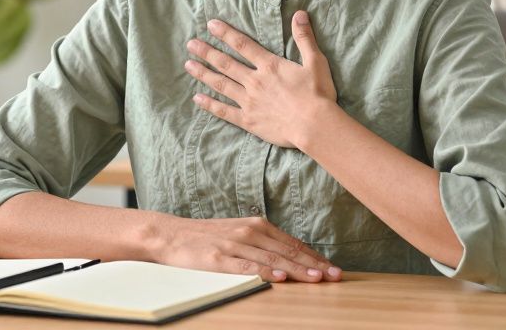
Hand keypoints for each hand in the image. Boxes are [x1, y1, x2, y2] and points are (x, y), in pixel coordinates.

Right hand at [147, 213, 340, 282]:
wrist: (170, 234)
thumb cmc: (206, 236)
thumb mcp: (238, 232)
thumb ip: (263, 242)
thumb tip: (291, 255)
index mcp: (256, 226)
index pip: (292, 243)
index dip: (314, 257)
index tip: (333, 268)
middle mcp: (248, 233)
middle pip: (287, 251)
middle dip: (314, 265)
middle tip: (335, 276)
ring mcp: (234, 245)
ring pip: (272, 260)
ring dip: (296, 270)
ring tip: (316, 278)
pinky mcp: (219, 259)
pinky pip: (246, 267)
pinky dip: (264, 273)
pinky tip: (279, 278)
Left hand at [185, 12, 336, 149]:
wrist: (315, 126)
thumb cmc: (318, 94)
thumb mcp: (315, 62)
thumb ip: (304, 38)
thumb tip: (299, 14)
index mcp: (269, 66)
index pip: (242, 44)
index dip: (225, 33)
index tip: (210, 25)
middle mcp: (254, 81)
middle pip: (225, 63)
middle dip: (207, 52)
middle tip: (190, 44)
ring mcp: (248, 101)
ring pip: (221, 84)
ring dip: (203, 74)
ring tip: (188, 65)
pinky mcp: (248, 120)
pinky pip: (224, 111)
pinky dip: (210, 105)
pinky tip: (197, 98)